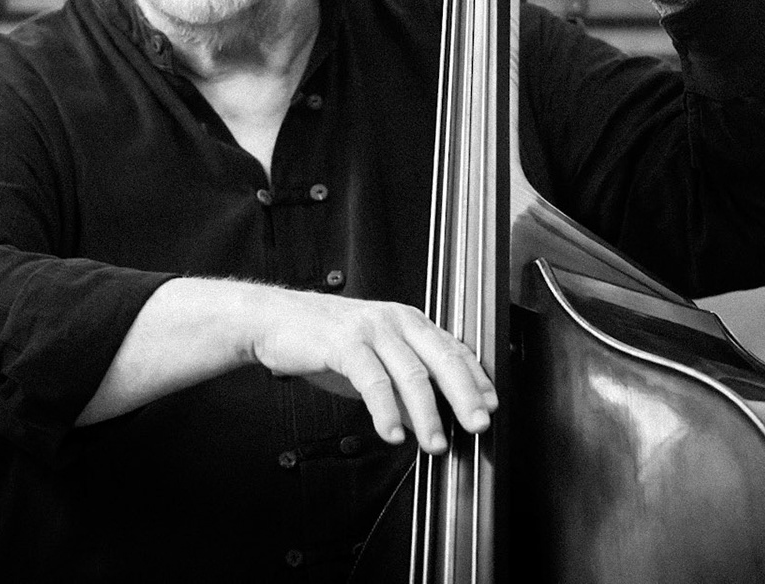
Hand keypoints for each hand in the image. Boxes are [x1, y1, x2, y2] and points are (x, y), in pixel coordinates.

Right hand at [243, 288, 496, 452]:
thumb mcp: (372, 364)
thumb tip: (428, 422)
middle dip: (465, 395)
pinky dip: (386, 411)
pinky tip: (393, 434)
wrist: (273, 321)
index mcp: (408, 321)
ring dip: (428, 413)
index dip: (476, 378)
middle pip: (442, 359)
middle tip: (479, 426)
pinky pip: (374, 381)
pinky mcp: (345, 343)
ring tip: (436, 444)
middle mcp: (395, 321)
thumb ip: (402, 389)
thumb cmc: (324, 340)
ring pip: (412, 373)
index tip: (491, 406)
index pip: (453, 349)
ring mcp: (371, 330)